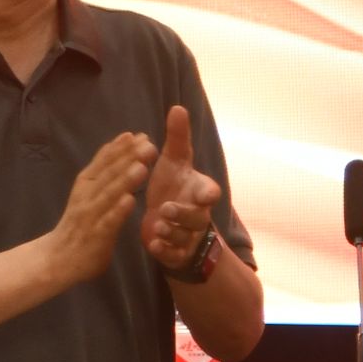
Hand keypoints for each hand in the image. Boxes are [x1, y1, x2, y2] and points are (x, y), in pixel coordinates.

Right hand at [46, 129, 156, 288]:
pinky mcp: (95, 235)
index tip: (140, 134)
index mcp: (87, 183)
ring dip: (125, 179)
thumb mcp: (89, 195)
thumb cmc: (79, 226)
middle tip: (149, 143)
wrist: (56, 259)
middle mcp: (87, 195)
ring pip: (109, 194)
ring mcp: (90, 215)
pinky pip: (108, 221)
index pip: (104, 161)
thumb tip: (124, 157)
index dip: (121, 147)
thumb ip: (105, 178)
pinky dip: (118, 210)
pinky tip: (130, 200)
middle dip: (128, 157)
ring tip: (142, 166)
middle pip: (109, 173)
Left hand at [140, 104, 223, 275]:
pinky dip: (164, 250)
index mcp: (198, 191)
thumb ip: (177, 138)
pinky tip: (153, 243)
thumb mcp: (173, 161)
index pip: (209, 192)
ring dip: (171, 232)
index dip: (208, 193)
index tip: (206, 194)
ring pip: (184, 237)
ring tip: (157, 225)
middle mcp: (197, 214)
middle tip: (167, 209)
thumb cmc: (172, 185)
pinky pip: (173, 254)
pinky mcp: (175, 252)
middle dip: (183, 214)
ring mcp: (187, 235)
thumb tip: (177, 107)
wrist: (166, 220)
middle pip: (197, 217)